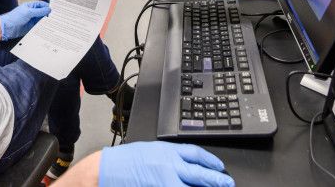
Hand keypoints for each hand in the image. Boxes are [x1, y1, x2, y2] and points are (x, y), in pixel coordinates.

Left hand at [0, 0, 50, 40]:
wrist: (8, 28)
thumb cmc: (15, 17)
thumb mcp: (28, 12)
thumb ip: (39, 11)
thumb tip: (48, 9)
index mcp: (30, 6)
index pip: (41, 4)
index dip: (47, 6)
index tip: (53, 9)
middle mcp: (32, 12)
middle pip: (42, 12)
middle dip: (48, 13)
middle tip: (55, 16)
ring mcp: (32, 20)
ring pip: (41, 19)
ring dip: (46, 20)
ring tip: (52, 22)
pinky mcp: (31, 27)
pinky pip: (39, 26)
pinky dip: (43, 26)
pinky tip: (47, 27)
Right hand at [99, 142, 232, 186]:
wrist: (107, 170)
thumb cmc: (125, 160)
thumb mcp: (151, 151)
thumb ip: (170, 158)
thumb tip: (187, 166)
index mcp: (167, 152)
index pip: (196, 155)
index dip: (211, 161)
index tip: (220, 167)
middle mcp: (169, 166)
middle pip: (199, 174)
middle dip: (216, 180)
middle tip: (227, 183)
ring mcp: (164, 182)